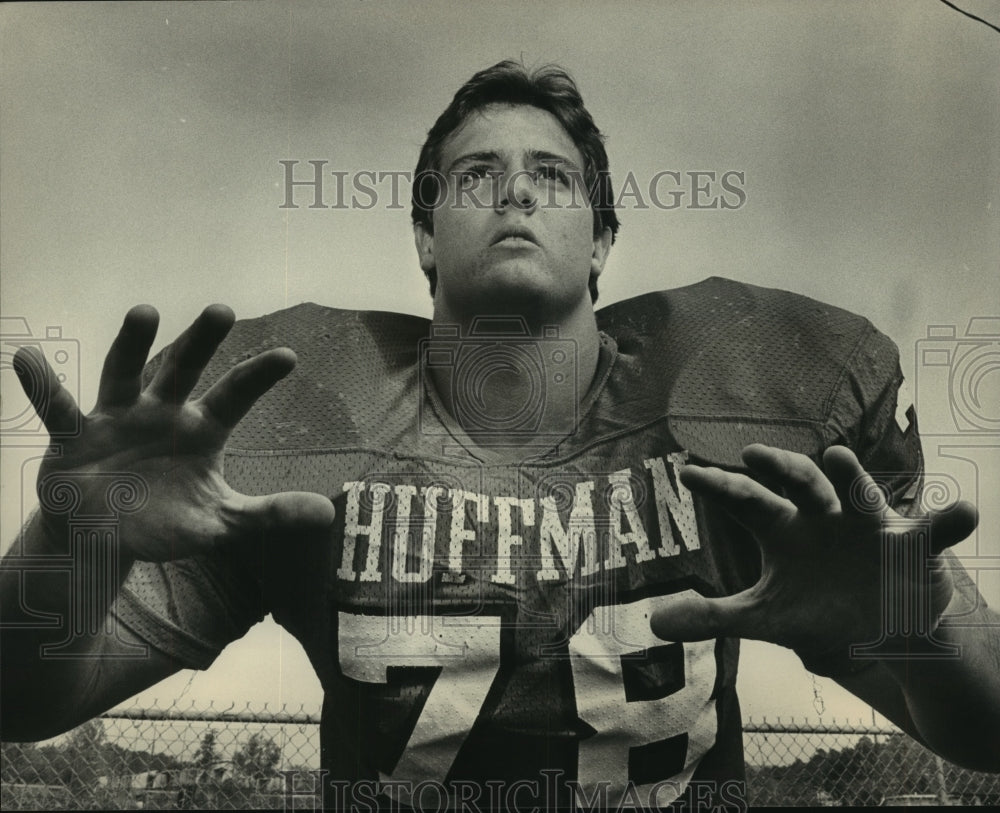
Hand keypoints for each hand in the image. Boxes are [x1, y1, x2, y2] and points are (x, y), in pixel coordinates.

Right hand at [13, 305, 335, 560]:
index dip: (258, 377)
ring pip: (125, 374)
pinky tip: (28, 357)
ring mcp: (116, 419)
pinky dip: (41, 384)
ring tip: (145, 312)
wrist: (105, 540)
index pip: (235, 397)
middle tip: (223, 310)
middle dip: (201, 341)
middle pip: (184, 369)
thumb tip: (327, 514)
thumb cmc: (167, 522)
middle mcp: (162, 413)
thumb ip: (270, 515)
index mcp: (201, 430)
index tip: (289, 356)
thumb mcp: (221, 522)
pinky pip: (56, 408)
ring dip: (133, 345)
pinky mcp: (74, 436)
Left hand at [649, 444, 977, 663]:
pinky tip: (964, 513)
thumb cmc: (817, 609)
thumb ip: (714, 616)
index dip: (719, 488)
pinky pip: (935, 532)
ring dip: (852, 478)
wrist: (880, 629)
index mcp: (785, 531)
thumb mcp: (766, 616)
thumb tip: (653, 624)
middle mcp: (824, 518)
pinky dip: (950, 522)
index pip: (747, 503)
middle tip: (755, 455)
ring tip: (839, 456)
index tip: (687, 474)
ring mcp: (870, 528)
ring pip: (861, 496)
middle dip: (782, 469)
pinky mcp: (914, 547)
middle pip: (801, 485)